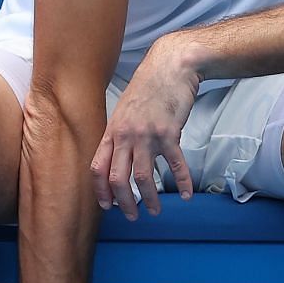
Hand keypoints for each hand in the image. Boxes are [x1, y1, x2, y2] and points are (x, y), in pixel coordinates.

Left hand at [91, 37, 198, 218]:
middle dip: (124, 202)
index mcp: (112, 131)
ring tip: (156, 210)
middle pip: (118, 178)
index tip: (108, 205)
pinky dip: (181, 182)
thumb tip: (116, 158)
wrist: (170, 66)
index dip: (100, 190)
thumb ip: (118, 134)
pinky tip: (185, 194)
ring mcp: (147, 135)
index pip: (97, 167)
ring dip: (149, 198)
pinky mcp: (169, 133)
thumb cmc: (147, 88)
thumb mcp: (124, 111)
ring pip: (143, 177)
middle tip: (132, 216)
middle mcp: (125, 135)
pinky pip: (174, 165)